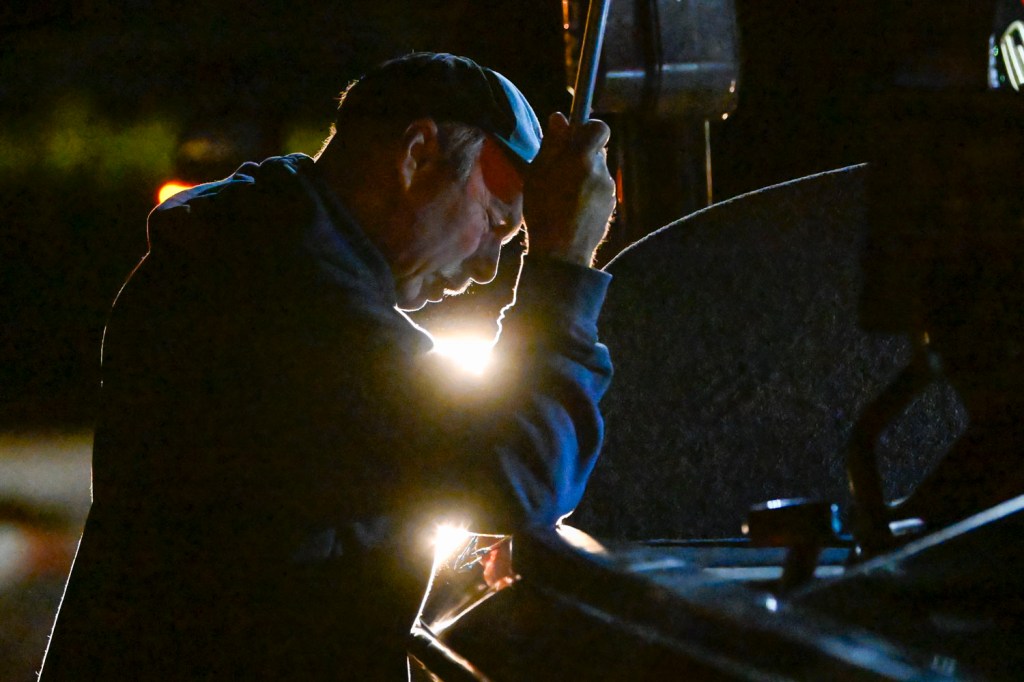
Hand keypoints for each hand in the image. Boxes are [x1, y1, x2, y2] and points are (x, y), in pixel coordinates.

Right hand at [523, 112, 616, 266]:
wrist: (561, 252)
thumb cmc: (543, 211)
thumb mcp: (537, 174)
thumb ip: (551, 144)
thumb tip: (559, 118)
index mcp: (583, 158)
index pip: (599, 127)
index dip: (587, 129)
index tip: (572, 137)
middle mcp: (601, 171)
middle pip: (596, 151)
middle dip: (580, 155)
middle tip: (559, 170)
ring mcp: (608, 190)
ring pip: (596, 171)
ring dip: (583, 175)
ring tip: (563, 194)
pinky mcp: (610, 207)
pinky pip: (599, 190)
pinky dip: (588, 193)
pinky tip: (571, 208)